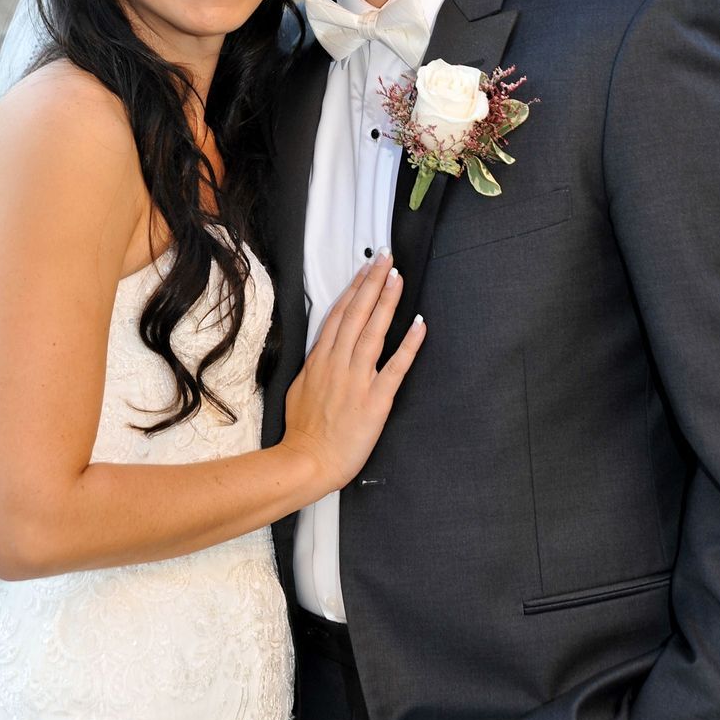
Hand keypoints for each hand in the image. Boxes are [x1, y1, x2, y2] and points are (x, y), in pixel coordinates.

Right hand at [282, 251, 425, 495]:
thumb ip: (315, 365)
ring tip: (399, 278)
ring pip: (374, 331)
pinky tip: (419, 324)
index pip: (339, 314)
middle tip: (387, 258)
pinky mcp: (376, 399)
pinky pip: (396, 367)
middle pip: (357, 313)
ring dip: (388, 302)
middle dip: (373, 283)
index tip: (367, 268)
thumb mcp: (300, 387)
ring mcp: (357, 379)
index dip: (355, 288)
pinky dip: (408, 344)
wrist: (308, 460)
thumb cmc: (304, 430)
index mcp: (320, 359)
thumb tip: (324, 349)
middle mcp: (338, 363)